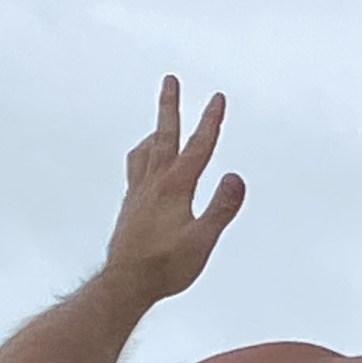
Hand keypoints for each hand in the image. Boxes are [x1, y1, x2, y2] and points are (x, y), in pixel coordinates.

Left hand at [105, 77, 246, 301]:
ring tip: (160, 123)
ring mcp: (139, 192)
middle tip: (170, 80)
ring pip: (146, 151)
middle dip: (170, 106)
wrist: (125, 282)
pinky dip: (143, 154)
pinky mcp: (132, 205)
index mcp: (175, 188)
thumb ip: (221, 208)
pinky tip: (146, 163)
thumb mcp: (203, 240)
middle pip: (164, 136)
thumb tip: (236, 176)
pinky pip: (136, 168)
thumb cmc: (167, 266)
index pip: (198, 148)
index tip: (218, 97)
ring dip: (156, 131)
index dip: (210, 121)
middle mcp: (153, 183)